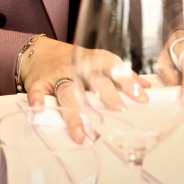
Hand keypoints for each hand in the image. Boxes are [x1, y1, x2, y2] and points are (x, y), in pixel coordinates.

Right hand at [21, 36, 148, 142]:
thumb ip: (120, 75)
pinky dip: (37, 100)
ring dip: (74, 111)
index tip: (142, 99)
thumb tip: (146, 86)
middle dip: (107, 95)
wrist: (39, 51)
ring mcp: (57, 73)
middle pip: (94, 80)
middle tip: (119, 110)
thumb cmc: (73, 60)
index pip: (115, 69)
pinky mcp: (38, 81)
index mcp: (94, 61)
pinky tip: (40, 111)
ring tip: (82, 132)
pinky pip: (37, 91)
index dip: (129, 83)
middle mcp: (77, 66)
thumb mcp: (97, 62)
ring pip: (67, 91)